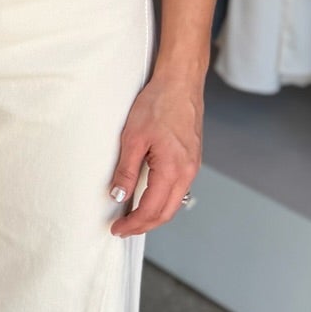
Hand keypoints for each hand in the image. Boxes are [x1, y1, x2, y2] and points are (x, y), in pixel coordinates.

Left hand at [107, 69, 202, 236]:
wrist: (180, 82)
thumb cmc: (159, 103)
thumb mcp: (133, 138)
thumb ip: (126, 171)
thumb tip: (118, 196)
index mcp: (173, 169)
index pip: (152, 209)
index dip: (133, 224)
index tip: (118, 229)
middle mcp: (187, 171)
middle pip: (166, 213)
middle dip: (144, 226)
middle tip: (123, 229)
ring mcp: (192, 166)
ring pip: (174, 202)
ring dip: (154, 214)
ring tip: (133, 217)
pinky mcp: (192, 159)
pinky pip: (179, 189)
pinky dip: (163, 200)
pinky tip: (149, 197)